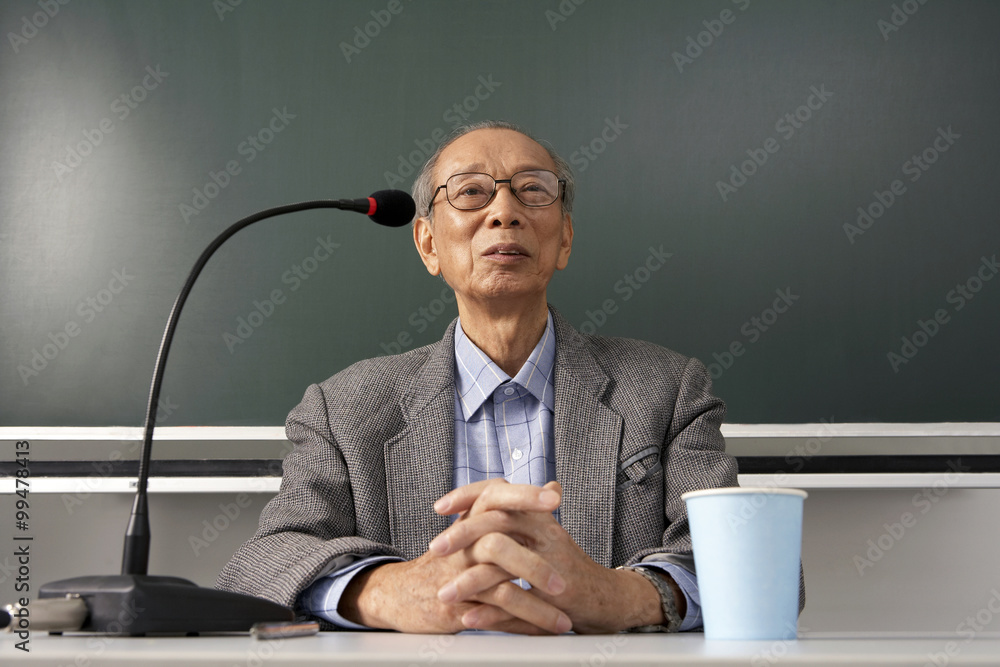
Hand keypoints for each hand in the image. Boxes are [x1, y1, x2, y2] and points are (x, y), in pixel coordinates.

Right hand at [339, 481, 570, 633]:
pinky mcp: (454, 605)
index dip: (525, 496)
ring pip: (498, 590)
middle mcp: (463, 545)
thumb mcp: (479, 526)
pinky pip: (492, 617)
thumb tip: (555, 488)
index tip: (554, 500)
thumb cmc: (449, 558)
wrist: (402, 592)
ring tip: (564, 619)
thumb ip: (520, 508)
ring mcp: (457, 576)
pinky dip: (520, 625)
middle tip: (564, 583)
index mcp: (473, 519)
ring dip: (534, 608)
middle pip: (497, 545)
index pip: (496, 499)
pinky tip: (541, 632)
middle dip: (533, 566)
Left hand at [431, 479, 673, 632]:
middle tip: (436, 548)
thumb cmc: (569, 568)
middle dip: (461, 535)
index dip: (469, 495)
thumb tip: (492, 493)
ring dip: (469, 582)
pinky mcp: (556, 599)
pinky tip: (468, 617)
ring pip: (503, 566)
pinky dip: (490, 612)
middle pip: (498, 522)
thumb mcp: (544, 535)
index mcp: (539, 517)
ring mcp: (552, 566)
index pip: (501, 493)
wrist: (609, 600)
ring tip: (445, 594)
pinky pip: (517, 603)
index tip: (440, 506)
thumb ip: (519, 515)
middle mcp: (546, 535)